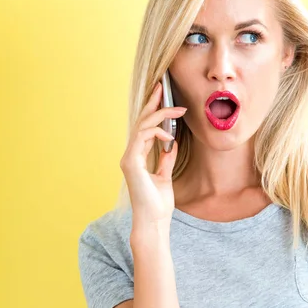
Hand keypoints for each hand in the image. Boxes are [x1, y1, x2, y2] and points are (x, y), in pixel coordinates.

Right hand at [119, 81, 186, 226]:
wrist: (154, 221)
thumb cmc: (158, 204)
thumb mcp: (166, 176)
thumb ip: (166, 159)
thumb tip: (171, 144)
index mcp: (138, 156)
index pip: (145, 127)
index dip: (154, 110)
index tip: (163, 96)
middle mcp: (131, 154)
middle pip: (141, 121)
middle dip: (152, 102)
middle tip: (163, 86)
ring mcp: (129, 158)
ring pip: (142, 126)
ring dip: (160, 114)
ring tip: (178, 110)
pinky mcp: (131, 163)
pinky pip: (142, 138)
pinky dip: (156, 132)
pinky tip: (169, 134)